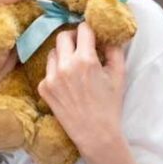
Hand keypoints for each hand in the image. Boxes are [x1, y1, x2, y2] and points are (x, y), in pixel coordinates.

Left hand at [38, 23, 126, 152]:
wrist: (95, 134)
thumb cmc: (110, 105)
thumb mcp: (119, 75)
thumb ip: (114, 50)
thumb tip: (108, 35)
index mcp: (85, 60)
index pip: (82, 29)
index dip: (88, 30)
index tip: (91, 35)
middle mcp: (65, 65)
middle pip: (63, 36)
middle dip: (73, 37)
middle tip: (80, 45)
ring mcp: (51, 77)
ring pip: (53, 52)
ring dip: (63, 54)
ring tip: (73, 66)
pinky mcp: (43, 88)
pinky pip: (48, 70)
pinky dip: (56, 72)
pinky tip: (67, 83)